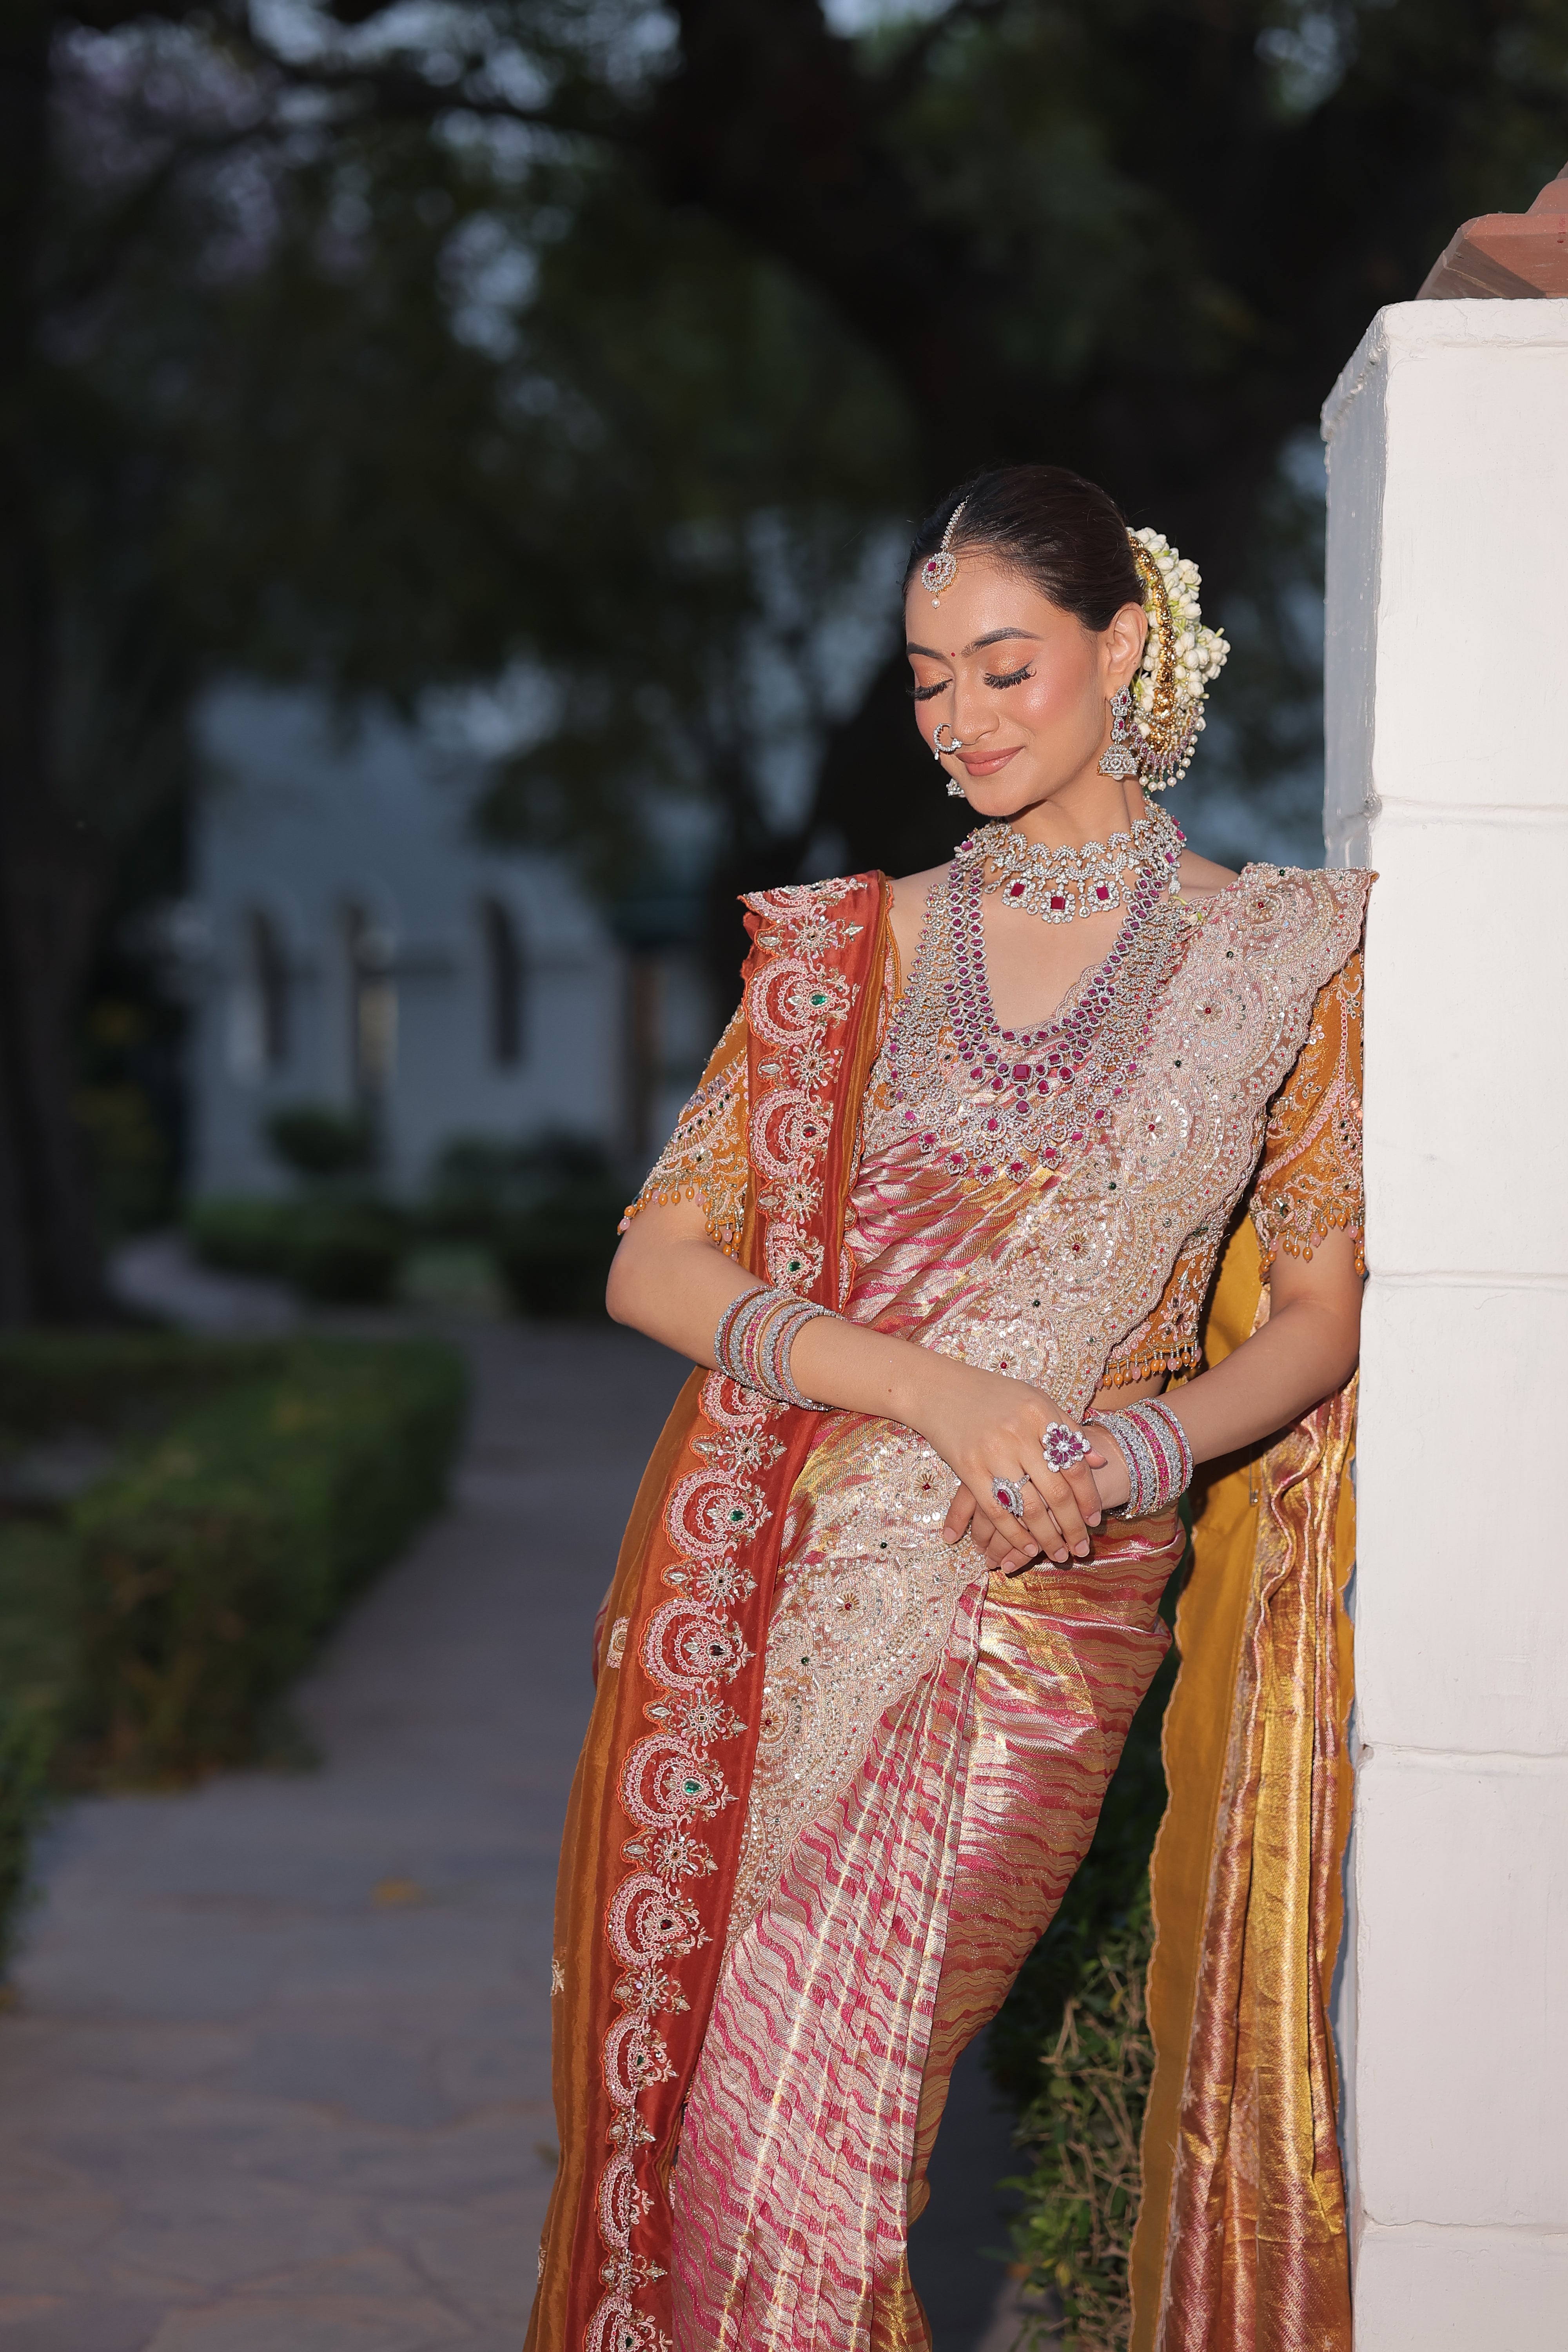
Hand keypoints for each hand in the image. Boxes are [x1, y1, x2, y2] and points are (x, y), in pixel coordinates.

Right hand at [909, 1360, 1105, 1567]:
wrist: (939, 1389)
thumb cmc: (993, 1395)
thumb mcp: (1035, 1401)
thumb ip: (1068, 1429)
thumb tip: (1101, 1461)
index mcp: (1040, 1414)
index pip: (1074, 1465)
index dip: (1088, 1496)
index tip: (1095, 1519)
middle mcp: (1019, 1434)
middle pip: (1056, 1492)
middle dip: (1072, 1526)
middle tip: (1081, 1548)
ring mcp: (992, 1452)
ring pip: (1028, 1507)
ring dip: (1047, 1537)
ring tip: (1059, 1554)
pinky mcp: (968, 1469)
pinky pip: (997, 1511)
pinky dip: (1014, 1534)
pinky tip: (1027, 1548)